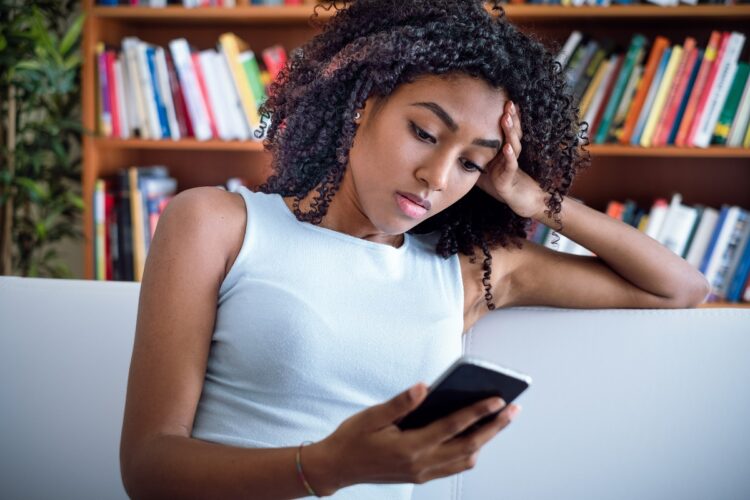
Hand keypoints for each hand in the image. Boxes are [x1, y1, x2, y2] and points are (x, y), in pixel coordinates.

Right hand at [307, 383, 520, 493]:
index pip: (453, 427)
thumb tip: (426, 387)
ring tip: (500, 421)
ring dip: (485, 440)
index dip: (478, 412)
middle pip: (468, 446)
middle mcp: (421, 464)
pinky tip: (475, 437)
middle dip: (494, 427)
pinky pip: (454, 466)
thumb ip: (401, 402)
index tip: (498, 399)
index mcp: (410, 447)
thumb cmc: (353, 438)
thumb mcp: (372, 416)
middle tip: (513, 410)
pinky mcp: (421, 476)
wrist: (337, 468)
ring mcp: (422, 473)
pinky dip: (470, 452)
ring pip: (465, 459)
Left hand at [475, 101, 545, 218]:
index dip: (506, 115)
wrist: (516, 199)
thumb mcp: (481, 163)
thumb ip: (470, 152)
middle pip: (512, 131)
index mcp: (502, 148)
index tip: (502, 99)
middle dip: (511, 117)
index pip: (506, 128)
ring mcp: (511, 163)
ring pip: (513, 144)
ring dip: (510, 131)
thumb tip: (453, 141)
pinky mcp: (510, 176)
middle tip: (508, 102)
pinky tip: (507, 147)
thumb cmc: (498, 181)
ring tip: (506, 118)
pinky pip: (511, 165)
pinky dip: (509, 156)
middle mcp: (509, 153)